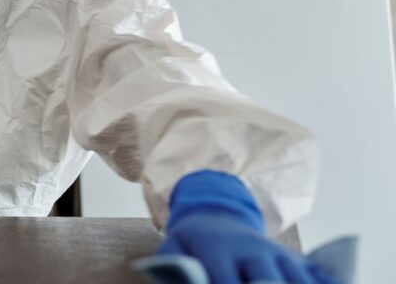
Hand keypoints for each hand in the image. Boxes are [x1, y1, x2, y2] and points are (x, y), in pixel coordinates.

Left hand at [159, 170, 336, 283]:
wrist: (215, 214)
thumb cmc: (191, 243)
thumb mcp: (175, 249)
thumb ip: (177, 269)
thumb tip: (186, 282)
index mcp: (218, 249)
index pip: (228, 281)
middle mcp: (252, 249)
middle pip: (268, 281)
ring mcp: (277, 253)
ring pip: (297, 279)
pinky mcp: (294, 258)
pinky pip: (316, 275)